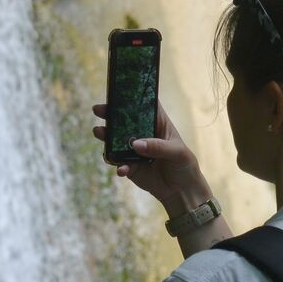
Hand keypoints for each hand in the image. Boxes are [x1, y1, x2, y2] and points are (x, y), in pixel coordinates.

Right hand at [92, 99, 209, 207]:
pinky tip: (121, 169)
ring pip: (116, 140)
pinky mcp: (130, 166)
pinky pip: (118, 163)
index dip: (131, 96)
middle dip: (110, 114)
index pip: (144, 105)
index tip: (118, 90)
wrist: (180, 191)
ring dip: (106, 136)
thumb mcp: (177, 152)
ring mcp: (134, 150)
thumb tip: (135, 144)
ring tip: (99, 132)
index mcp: (157, 124)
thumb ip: (158, 147)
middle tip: (98, 110)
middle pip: (124, 120)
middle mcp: (143, 134)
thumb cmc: (184, 165)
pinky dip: (117, 165)